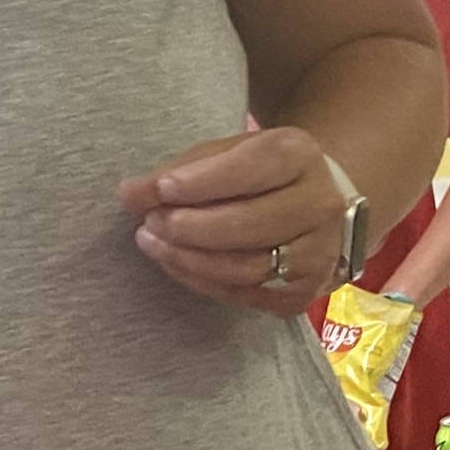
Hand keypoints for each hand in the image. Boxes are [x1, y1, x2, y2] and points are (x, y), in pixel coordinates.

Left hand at [119, 127, 355, 318]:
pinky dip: (203, 281)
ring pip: (247, 267)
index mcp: (299, 156)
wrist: (315, 206)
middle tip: (150, 222)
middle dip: (190, 227)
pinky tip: (176, 264)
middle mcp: (318, 204)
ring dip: (191, 259)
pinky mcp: (304, 292)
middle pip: (249, 225)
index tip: (160, 189)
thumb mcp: (227, 154)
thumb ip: (182, 171)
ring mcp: (316, 253)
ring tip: (154, 244)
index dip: (202, 182)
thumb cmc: (261, 175)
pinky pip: (247, 295)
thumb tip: (130, 195)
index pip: (252, 169)